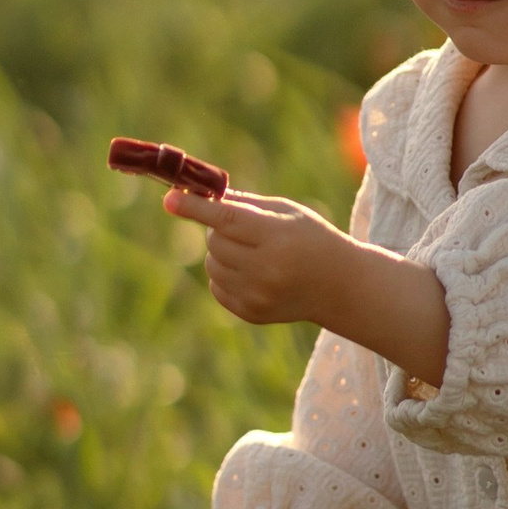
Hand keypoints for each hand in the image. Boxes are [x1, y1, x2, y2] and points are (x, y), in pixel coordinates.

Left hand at [163, 185, 350, 326]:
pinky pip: (217, 286)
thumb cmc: (311, 238)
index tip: (169, 199)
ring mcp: (257, 295)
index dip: (195, 208)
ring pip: (212, 264)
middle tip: (243, 229)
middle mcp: (266, 269)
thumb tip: (199, 195)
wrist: (339, 286)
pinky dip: (225, 275)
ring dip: (221, 253)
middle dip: (218, 229)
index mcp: (277, 237)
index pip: (227, 219)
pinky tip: (253, 272)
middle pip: (214, 241)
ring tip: (252, 252)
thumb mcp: (286, 212)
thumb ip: (243, 204)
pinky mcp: (251, 313)